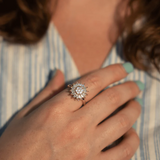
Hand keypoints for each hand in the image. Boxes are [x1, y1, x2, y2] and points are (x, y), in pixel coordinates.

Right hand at [0, 64, 140, 159]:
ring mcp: (86, 150)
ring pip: (122, 123)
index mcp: (56, 110)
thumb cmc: (15, 146)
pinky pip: (122, 153)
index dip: (112, 72)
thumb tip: (60, 73)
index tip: (125, 68)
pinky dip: (132, 140)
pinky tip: (131, 133)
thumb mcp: (26, 114)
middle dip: (129, 88)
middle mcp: (74, 127)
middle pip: (112, 99)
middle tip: (137, 84)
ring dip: (134, 110)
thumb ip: (47, 92)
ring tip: (136, 103)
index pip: (93, 83)